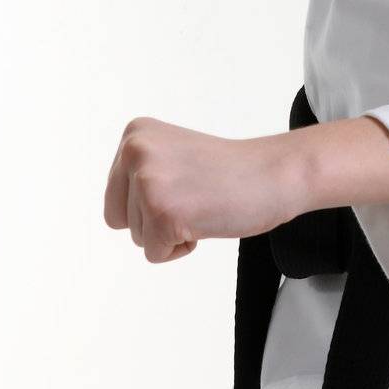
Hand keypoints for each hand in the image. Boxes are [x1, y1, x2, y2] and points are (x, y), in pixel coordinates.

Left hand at [103, 115, 303, 263]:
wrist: (273, 174)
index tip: (186, 183)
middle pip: (118, 218)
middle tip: (194, 197)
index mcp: (134, 134)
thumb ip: (140, 171)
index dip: (150, 202)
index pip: (115, 196)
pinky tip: (206, 219)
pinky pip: (155, 254)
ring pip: (138, 237)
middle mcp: (134, 151)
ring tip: (202, 204)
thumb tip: (114, 211)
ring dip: (171, 232)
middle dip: (154, 220)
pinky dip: (181, 248)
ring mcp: (147, 181)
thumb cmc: (230, 171)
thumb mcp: (170, 154)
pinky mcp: (162, 213)